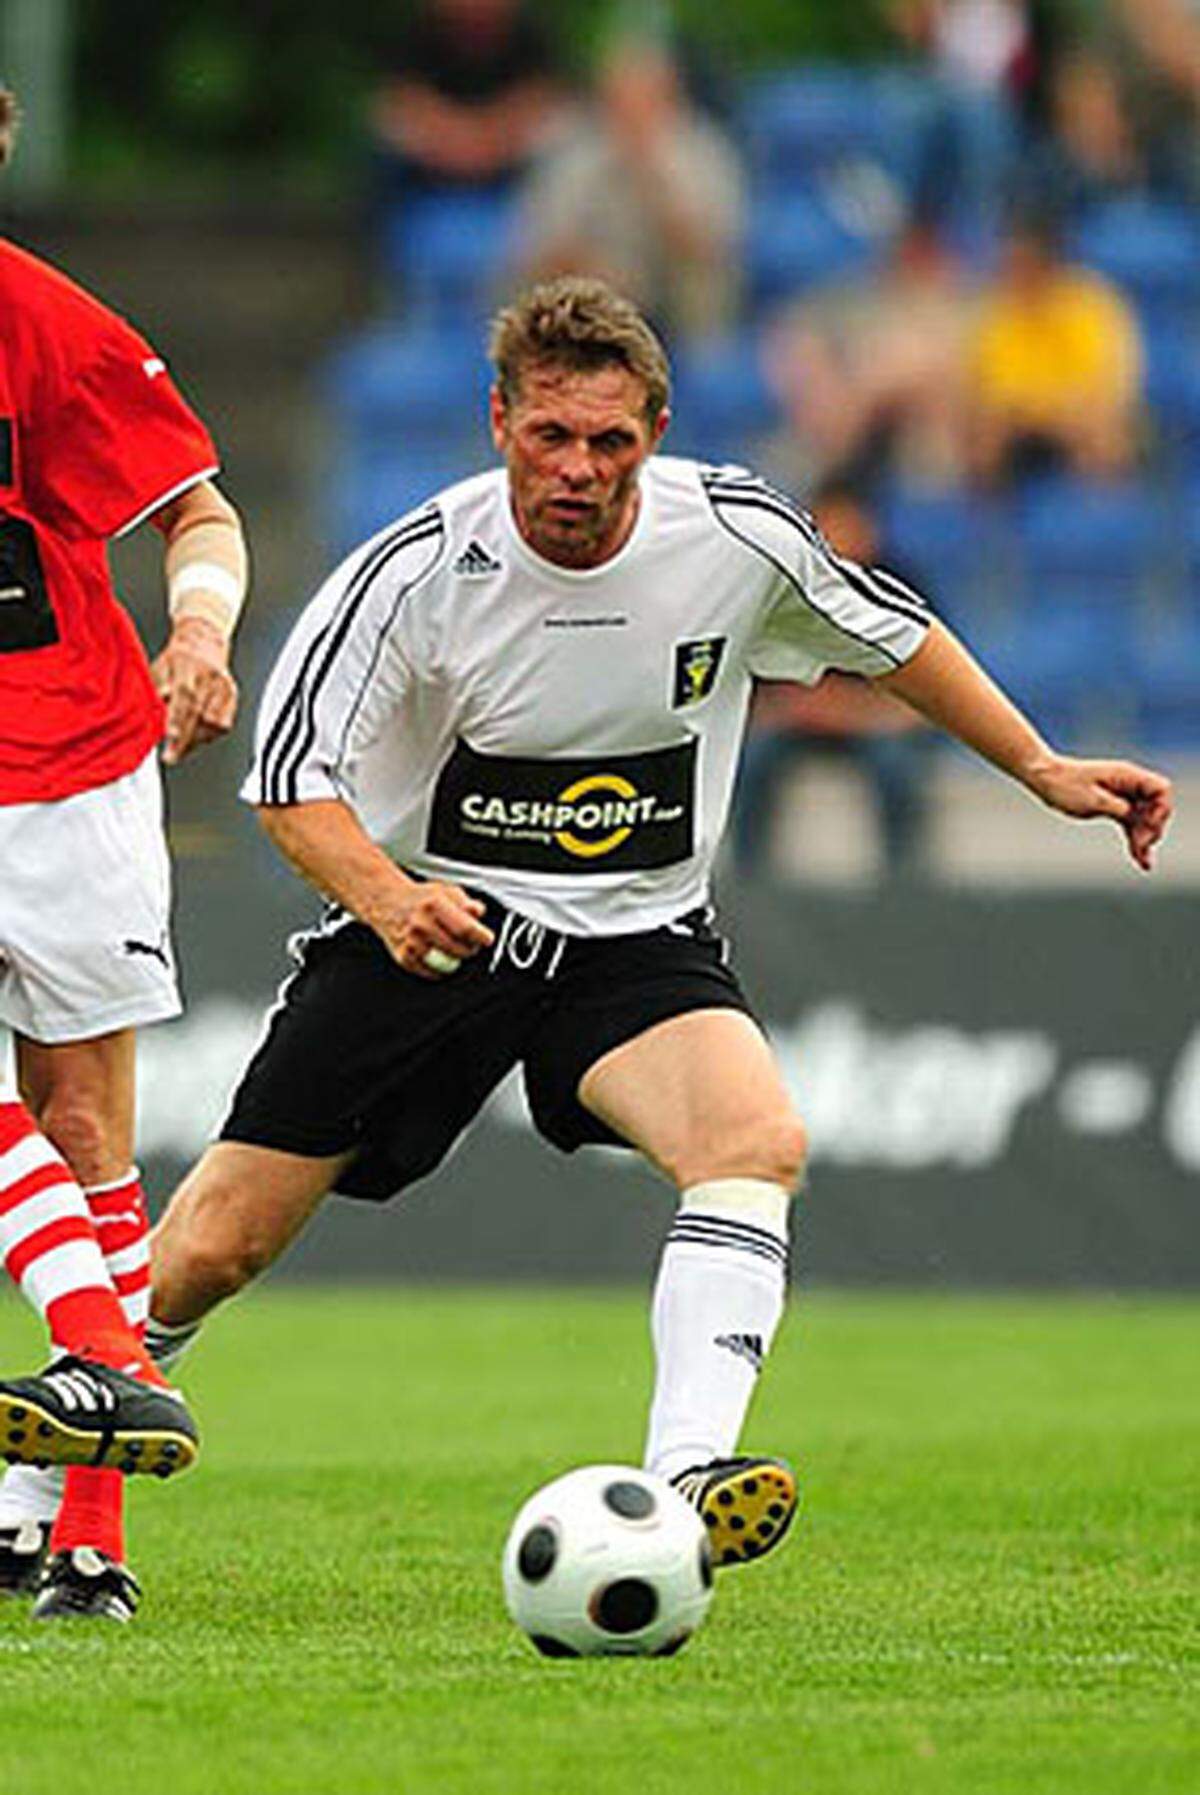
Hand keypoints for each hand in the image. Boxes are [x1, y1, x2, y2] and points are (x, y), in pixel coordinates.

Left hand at [151, 619, 238, 764]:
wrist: (204, 641)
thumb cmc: (177, 658)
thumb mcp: (159, 667)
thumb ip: (155, 690)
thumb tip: (149, 715)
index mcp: (188, 666)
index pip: (185, 695)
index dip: (177, 718)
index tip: (169, 737)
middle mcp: (210, 677)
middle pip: (200, 713)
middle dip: (184, 739)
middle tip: (170, 756)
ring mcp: (224, 687)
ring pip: (213, 723)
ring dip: (196, 739)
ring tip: (180, 746)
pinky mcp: (233, 696)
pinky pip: (223, 724)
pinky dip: (208, 734)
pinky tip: (195, 735)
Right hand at [379, 880, 494, 978]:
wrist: (387, 902)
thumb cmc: (420, 898)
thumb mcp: (446, 891)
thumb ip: (466, 902)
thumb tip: (479, 912)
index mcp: (434, 905)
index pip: (466, 928)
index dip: (481, 937)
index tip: (487, 939)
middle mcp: (422, 924)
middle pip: (458, 948)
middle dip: (471, 949)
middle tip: (472, 944)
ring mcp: (412, 942)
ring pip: (446, 962)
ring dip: (456, 960)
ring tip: (456, 950)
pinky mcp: (404, 956)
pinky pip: (430, 971)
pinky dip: (439, 968)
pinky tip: (441, 958)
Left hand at [1026, 754, 1173, 871]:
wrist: (1044, 779)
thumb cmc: (1064, 785)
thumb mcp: (1091, 800)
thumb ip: (1117, 807)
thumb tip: (1134, 815)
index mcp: (1126, 776)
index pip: (1160, 789)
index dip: (1160, 809)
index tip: (1147, 824)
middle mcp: (1129, 785)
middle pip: (1155, 808)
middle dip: (1151, 828)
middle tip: (1139, 846)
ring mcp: (1122, 797)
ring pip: (1143, 820)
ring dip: (1144, 840)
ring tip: (1143, 862)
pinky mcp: (1113, 808)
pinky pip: (1130, 825)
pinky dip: (1134, 840)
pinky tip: (1139, 859)